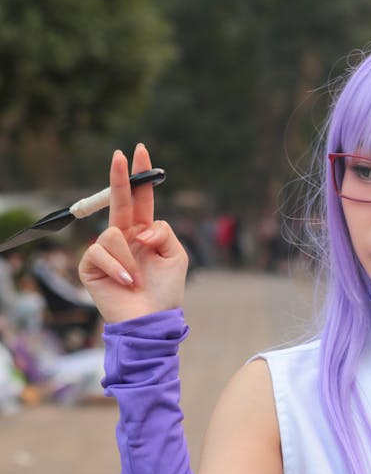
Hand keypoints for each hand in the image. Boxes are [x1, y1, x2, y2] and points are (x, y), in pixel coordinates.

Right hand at [78, 144, 188, 323]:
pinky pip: (100, 252)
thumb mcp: (177, 256)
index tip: (139, 151)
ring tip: (137, 279)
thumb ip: (164, 231)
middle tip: (119, 155)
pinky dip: (117, 268)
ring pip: (113, 233)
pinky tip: (127, 283)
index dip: (139, 177)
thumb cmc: (165, 293)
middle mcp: (124, 238)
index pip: (141, 200)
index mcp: (144, 234)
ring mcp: (105, 251)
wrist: (150, 321)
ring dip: (129, 257)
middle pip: (119, 202)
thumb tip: (142, 227)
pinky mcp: (90, 266)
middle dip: (119, 178)